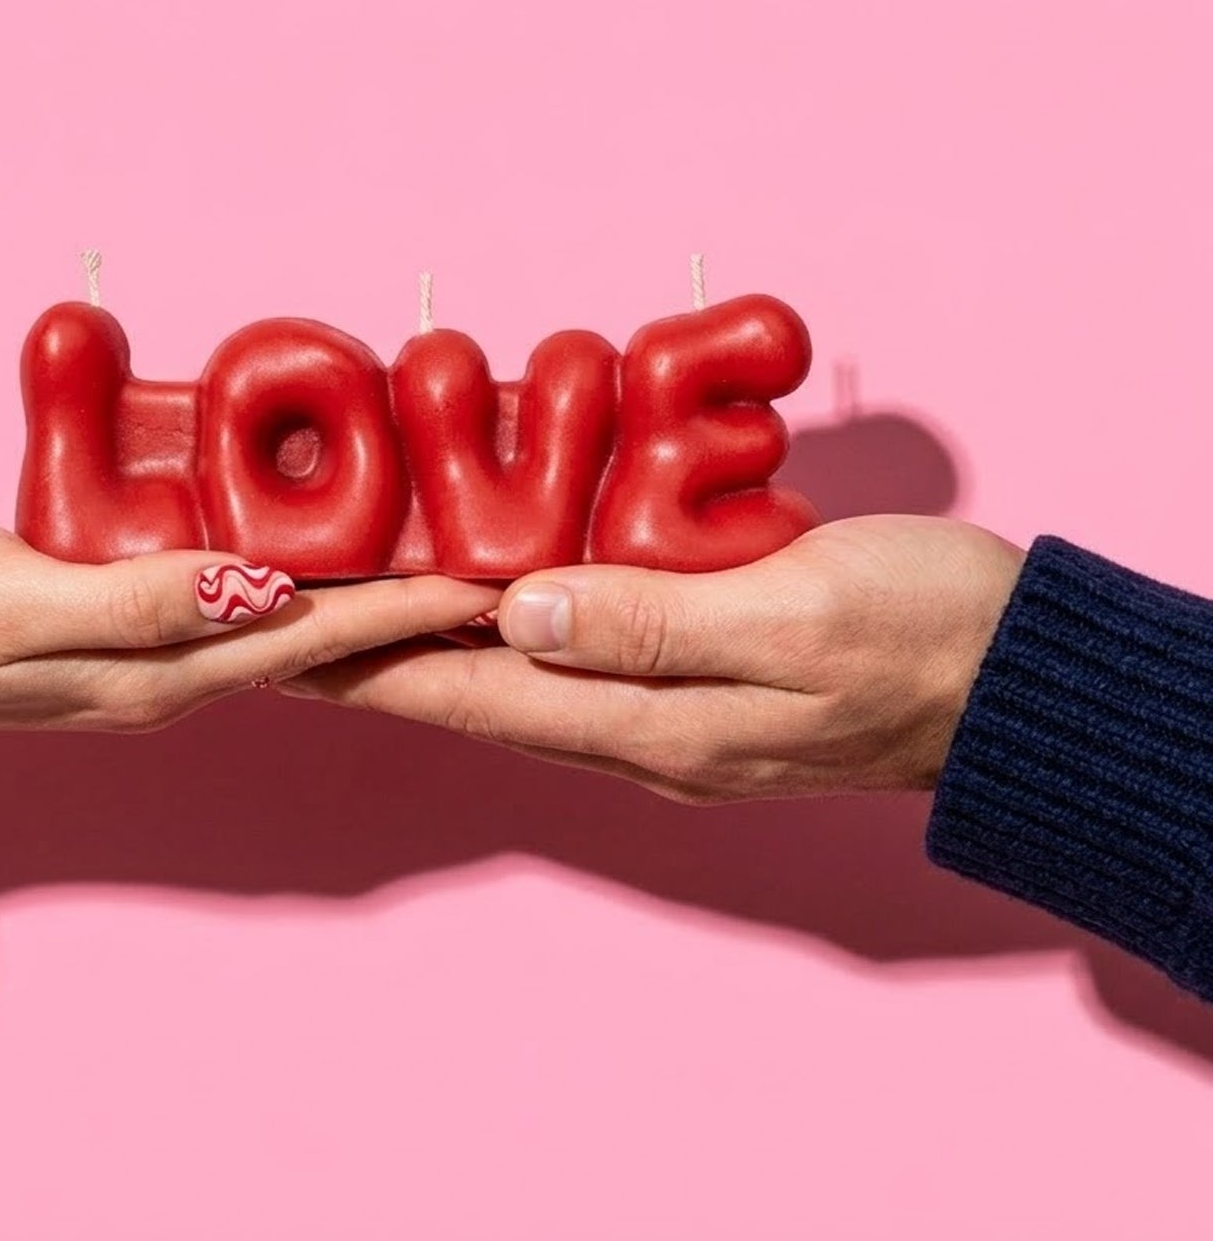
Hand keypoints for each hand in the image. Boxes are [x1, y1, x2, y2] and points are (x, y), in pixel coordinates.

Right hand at [0, 521, 498, 751]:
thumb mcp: (13, 605)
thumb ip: (134, 605)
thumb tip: (256, 592)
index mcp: (161, 676)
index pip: (319, 642)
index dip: (412, 611)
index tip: (497, 584)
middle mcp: (173, 677)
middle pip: (324, 645)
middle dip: (415, 612)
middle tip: (502, 572)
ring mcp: (150, 660)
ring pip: (289, 629)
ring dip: (369, 601)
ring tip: (441, 562)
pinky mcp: (122, 627)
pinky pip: (238, 605)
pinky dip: (300, 584)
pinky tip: (319, 556)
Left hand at [279, 515, 1025, 802]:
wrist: (1023, 677)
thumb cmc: (925, 637)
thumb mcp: (795, 620)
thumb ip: (653, 625)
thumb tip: (518, 616)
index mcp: (653, 724)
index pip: (471, 691)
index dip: (368, 659)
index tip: (280, 631)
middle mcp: (644, 729)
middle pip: (476, 686)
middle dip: (381, 648)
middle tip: (296, 597)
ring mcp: (671, 708)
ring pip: (520, 668)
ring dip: (441, 628)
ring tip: (368, 582)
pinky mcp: (701, 673)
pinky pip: (578, 645)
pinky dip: (517, 609)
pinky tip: (496, 574)